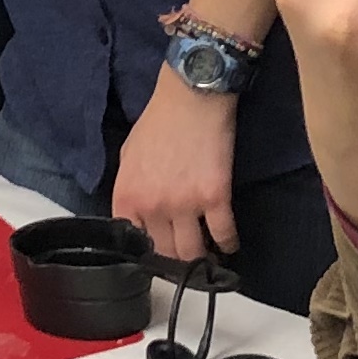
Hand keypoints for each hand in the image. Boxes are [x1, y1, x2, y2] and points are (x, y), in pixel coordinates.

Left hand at [110, 69, 237, 265]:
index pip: (133, 243)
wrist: (192, 96)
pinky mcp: (215, 197)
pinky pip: (224, 235)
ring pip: (193, 253)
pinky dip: (228, 244)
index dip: (147, 253)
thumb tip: (138, 215)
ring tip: (209, 260)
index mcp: (128, 196)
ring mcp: (185, 204)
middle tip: (187, 263)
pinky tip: (229, 244)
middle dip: (176, 262)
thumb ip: (131, 190)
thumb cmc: (160, 120)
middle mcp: (153, 206)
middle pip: (165, 254)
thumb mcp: (129, 156)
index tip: (159, 257)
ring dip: (202, 260)